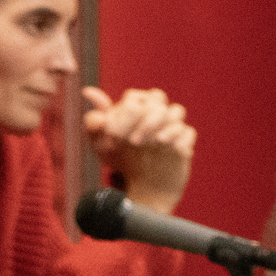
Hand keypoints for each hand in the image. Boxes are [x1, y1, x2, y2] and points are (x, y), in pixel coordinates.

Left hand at [83, 87, 195, 217]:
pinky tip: (167, 147)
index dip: (125, 114)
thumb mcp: (100, 141)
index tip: (116, 136)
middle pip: (158, 98)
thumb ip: (94, 120)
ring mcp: (171, 125)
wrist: (141, 183)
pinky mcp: (183, 141)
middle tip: (133, 141)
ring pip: (176, 111)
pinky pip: (187, 132)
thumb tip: (87, 91)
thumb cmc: (119, 155)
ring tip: (155, 142)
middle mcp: (155, 111)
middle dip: (146, 118)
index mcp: (135, 105)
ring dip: (164, 124)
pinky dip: (179, 137)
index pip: (134, 98)